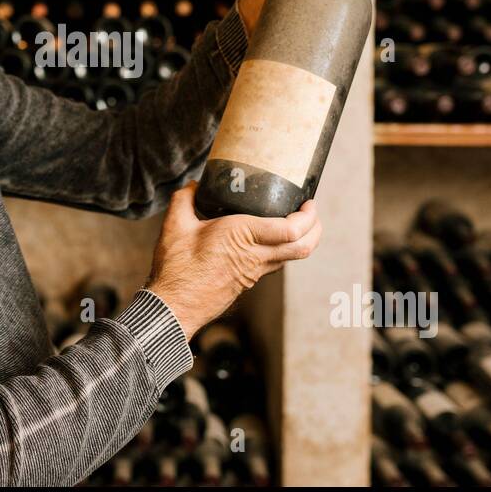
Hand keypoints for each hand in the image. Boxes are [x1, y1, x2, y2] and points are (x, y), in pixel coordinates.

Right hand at [145, 183, 321, 340]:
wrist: (174, 306)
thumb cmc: (177, 267)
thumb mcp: (175, 224)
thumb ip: (185, 198)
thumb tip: (194, 185)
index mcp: (243, 235)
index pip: (292, 229)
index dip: (308, 216)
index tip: (309, 202)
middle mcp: (256, 255)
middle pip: (303, 246)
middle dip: (316, 228)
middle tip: (311, 212)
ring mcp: (255, 271)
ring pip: (293, 258)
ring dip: (303, 240)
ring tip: (297, 223)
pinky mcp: (249, 281)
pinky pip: (276, 264)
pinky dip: (285, 250)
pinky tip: (272, 241)